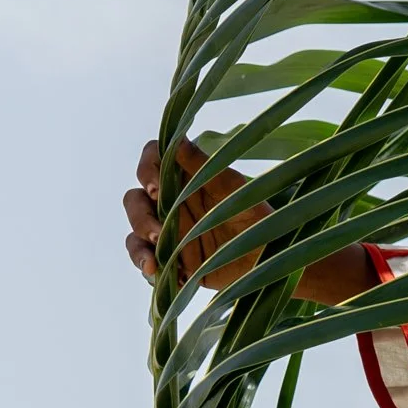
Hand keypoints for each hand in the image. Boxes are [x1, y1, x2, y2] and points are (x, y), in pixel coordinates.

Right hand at [124, 140, 375, 304]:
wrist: (272, 259)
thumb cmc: (257, 215)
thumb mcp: (232, 189)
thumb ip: (202, 165)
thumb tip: (176, 138)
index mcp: (187, 178)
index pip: (153, 161)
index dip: (147, 168)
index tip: (157, 185)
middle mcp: (173, 202)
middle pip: (135, 198)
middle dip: (140, 212)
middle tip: (157, 227)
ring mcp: (169, 231)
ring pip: (135, 229)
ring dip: (139, 239)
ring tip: (156, 258)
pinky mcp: (170, 258)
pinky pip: (144, 257)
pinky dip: (144, 262)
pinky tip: (157, 270)